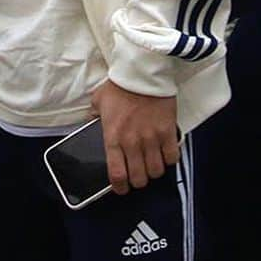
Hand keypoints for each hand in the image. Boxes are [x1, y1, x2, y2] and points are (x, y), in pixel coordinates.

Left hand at [90, 80, 178, 194]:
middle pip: (139, 178)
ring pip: (157, 171)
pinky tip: (165, 153)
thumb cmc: (120, 85)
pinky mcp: (168, 131)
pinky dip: (169, 159)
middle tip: (138, 174)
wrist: (142, 72)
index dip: (120, 187)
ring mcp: (152, 138)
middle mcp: (133, 142)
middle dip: (138, 180)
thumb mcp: (98, 100)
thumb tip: (89, 123)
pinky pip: (172, 157)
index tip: (121, 188)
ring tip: (152, 163)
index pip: (117, 175)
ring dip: (154, 170)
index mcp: (113, 137)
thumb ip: (93, 115)